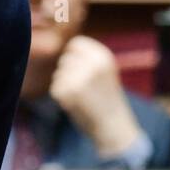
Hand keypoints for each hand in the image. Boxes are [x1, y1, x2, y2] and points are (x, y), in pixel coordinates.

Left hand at [48, 35, 141, 157]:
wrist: (114, 126)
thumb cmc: (107, 97)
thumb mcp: (104, 70)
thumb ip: (87, 57)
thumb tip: (66, 47)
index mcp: (103, 56)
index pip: (76, 43)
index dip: (74, 55)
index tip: (80, 67)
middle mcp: (91, 64)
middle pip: (65, 59)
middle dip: (69, 72)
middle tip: (85, 88)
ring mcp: (78, 77)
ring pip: (59, 73)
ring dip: (65, 84)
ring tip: (83, 96)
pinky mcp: (66, 91)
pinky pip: (55, 87)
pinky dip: (62, 96)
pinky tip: (77, 104)